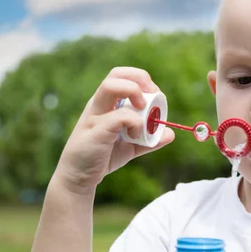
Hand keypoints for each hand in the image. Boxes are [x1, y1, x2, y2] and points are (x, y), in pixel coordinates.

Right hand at [54, 67, 174, 192]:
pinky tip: (136, 135)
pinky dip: (135, 122)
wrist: (80, 177)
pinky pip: (118, 116)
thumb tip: (170, 134)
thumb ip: (150, 139)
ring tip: (143, 109)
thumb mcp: (131, 146)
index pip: (122, 76)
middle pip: (116, 74)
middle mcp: (98, 104)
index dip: (142, 79)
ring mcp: (94, 115)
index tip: (156, 95)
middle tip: (153, 95)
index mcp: (106, 103)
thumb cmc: (102, 157)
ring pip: (110, 86)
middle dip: (139, 79)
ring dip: (133, 92)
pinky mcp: (96, 130)